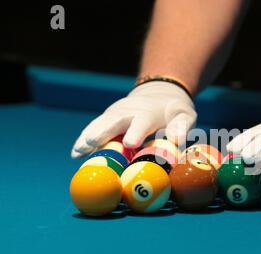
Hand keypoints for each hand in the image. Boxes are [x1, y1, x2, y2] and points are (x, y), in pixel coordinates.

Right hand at [71, 81, 196, 157]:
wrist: (159, 93)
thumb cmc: (174, 111)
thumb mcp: (185, 116)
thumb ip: (182, 127)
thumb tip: (176, 140)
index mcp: (149, 113)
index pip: (142, 121)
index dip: (136, 131)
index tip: (130, 143)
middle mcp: (128, 111)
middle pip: (114, 121)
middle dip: (103, 132)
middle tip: (91, 144)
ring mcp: (115, 114)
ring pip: (100, 124)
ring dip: (88, 137)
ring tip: (77, 152)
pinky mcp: (107, 118)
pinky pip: (94, 128)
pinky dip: (84, 139)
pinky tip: (75, 153)